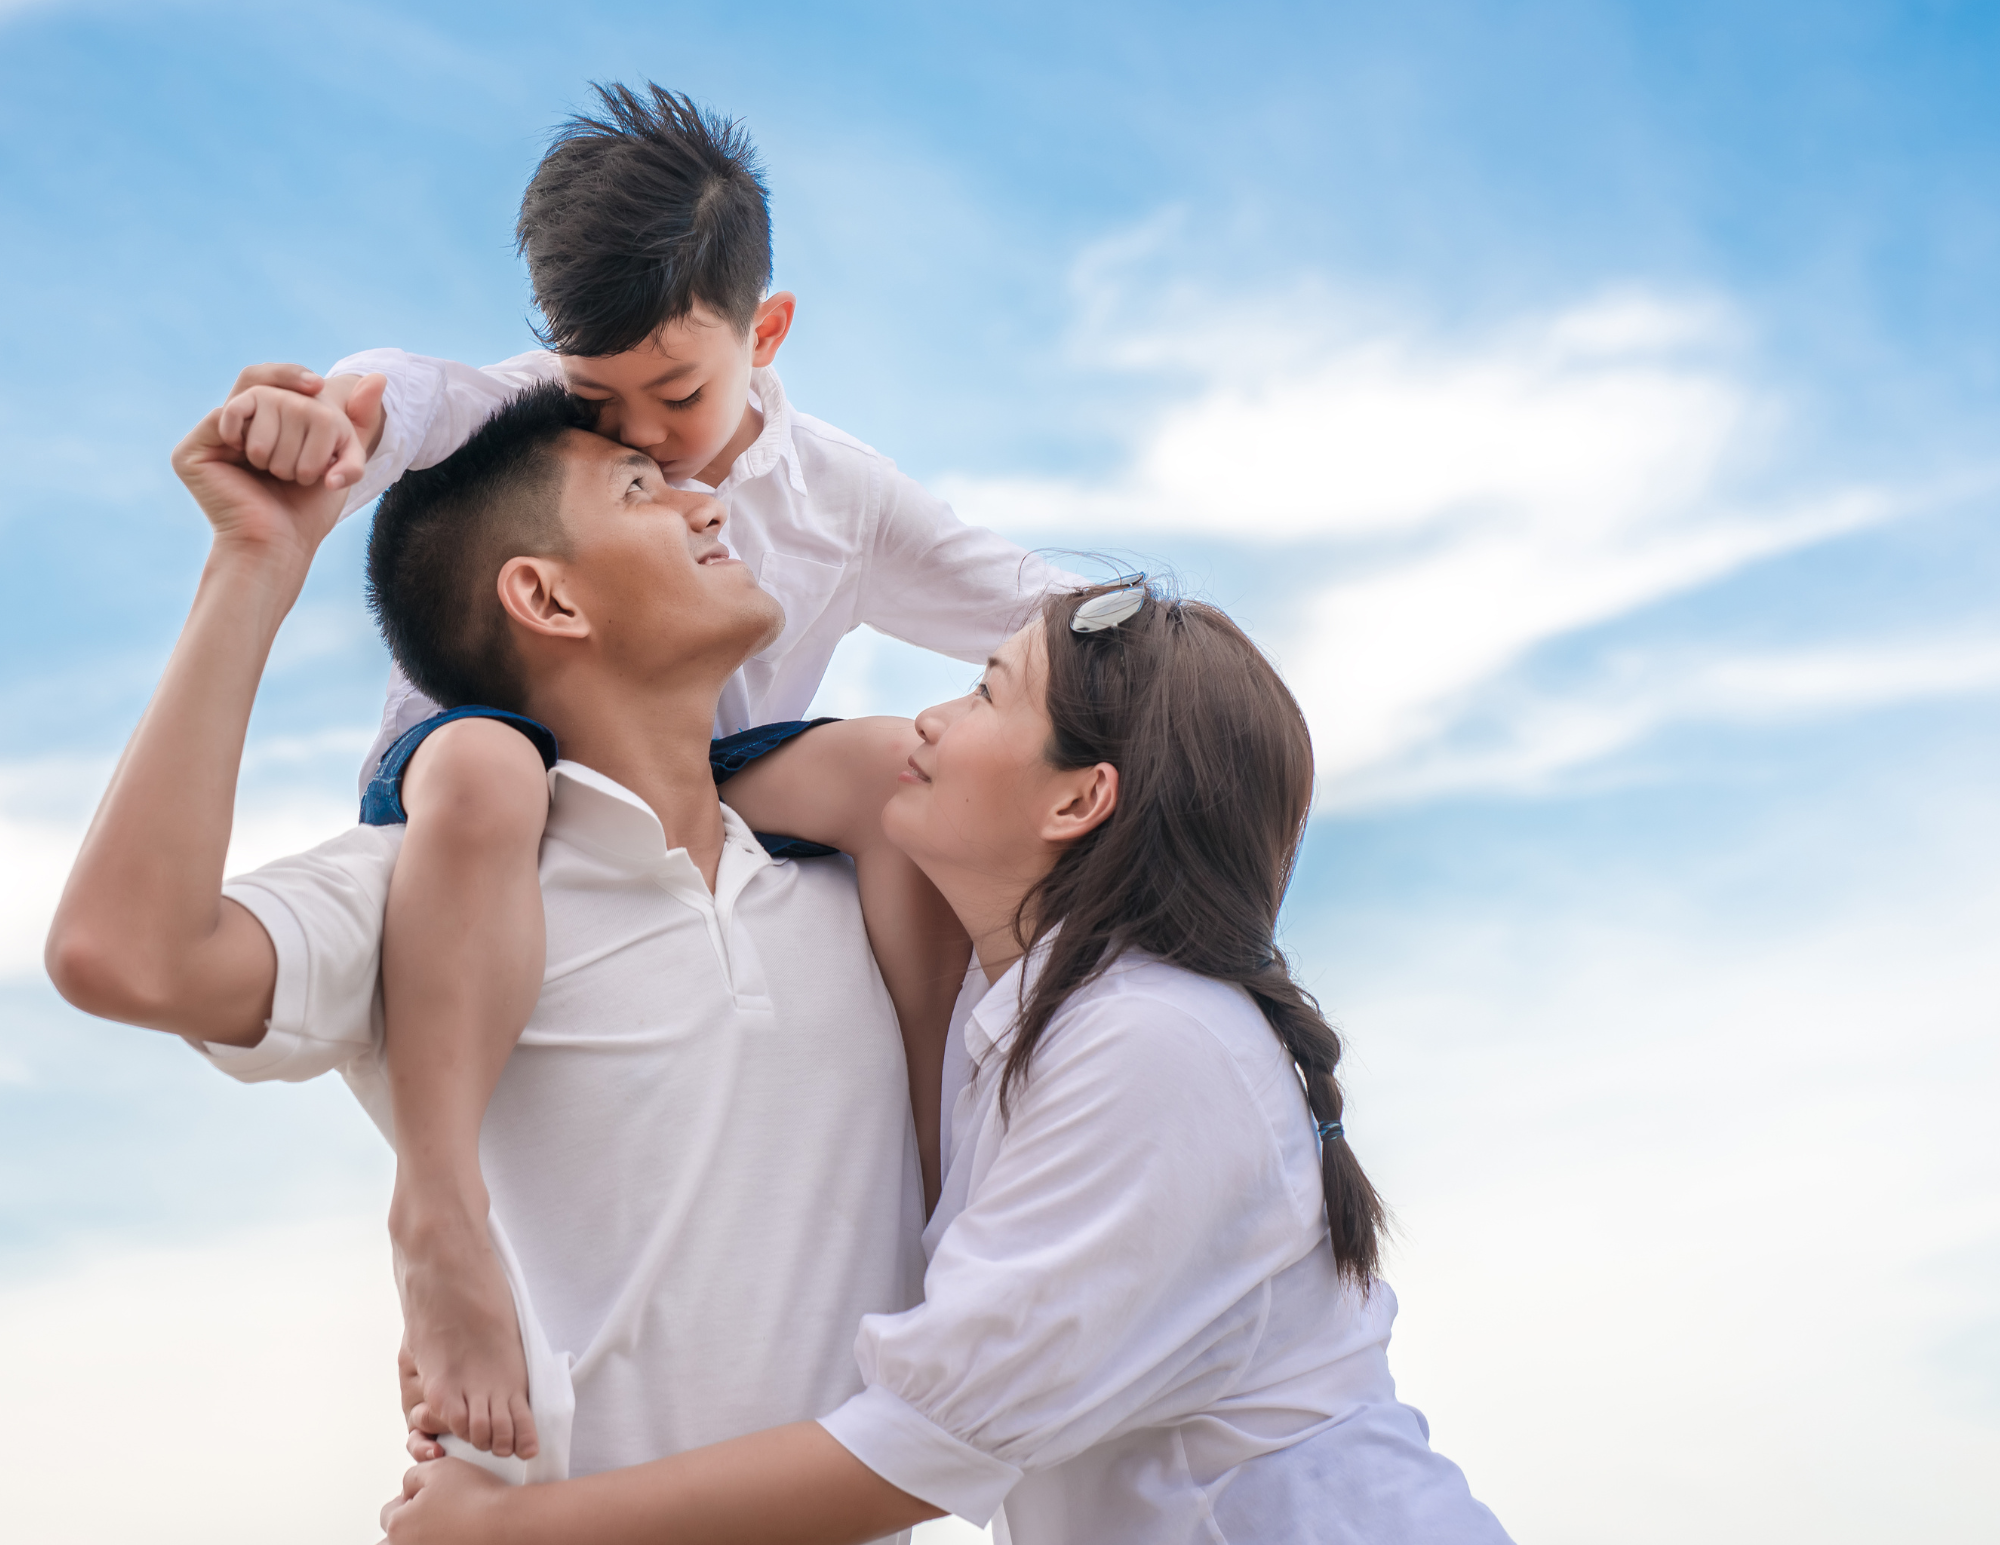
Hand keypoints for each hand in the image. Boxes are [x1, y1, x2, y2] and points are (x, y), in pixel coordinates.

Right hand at [171, 371, 384, 574]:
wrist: (283, 544)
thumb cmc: (310, 508)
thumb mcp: (344, 458)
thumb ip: (359, 419)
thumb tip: (379, 376)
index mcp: (262, 426)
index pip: (273, 378)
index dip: (291, 374)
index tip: (316, 387)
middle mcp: (234, 429)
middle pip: (269, 389)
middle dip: (298, 425)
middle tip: (301, 468)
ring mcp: (210, 440)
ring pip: (251, 401)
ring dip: (277, 442)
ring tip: (277, 474)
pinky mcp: (191, 453)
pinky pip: (224, 416)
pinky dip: (246, 436)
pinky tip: (252, 463)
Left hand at [378, 1457, 507, 1544]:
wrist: (507, 1523)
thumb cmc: (474, 1496)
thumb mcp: (437, 1467)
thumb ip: (412, 1475)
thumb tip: (408, 1489)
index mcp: (398, 1526)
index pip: (389, 1511)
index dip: (408, 1497)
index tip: (430, 1493)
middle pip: (399, 1535)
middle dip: (415, 1521)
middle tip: (441, 1508)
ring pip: (421, 1542)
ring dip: (428, 1534)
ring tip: (451, 1523)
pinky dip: (446, 1540)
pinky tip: (462, 1532)